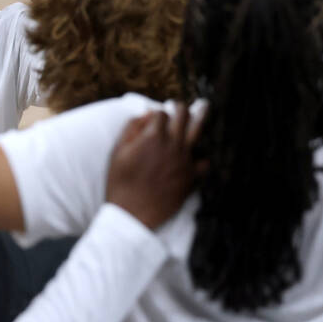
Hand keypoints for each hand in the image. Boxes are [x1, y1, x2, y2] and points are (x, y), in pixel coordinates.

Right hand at [106, 105, 203, 229]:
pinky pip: (204, 162)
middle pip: (183, 115)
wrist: (132, 214)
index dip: (158, 113)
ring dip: (200, 117)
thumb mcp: (118, 152)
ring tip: (204, 107)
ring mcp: (184, 160)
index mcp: (153, 136)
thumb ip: (131, 128)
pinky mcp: (190, 177)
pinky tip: (197, 156)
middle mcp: (172, 144)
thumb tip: (147, 114)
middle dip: (181, 108)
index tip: (155, 117)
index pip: (162, 113)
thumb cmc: (120, 183)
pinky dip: (201, 158)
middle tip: (180, 107)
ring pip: (198, 130)